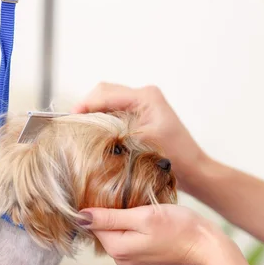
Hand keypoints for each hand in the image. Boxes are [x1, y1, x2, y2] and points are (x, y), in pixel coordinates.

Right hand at [71, 83, 205, 192]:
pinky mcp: (141, 115)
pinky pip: (114, 111)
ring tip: (82, 131)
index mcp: (145, 97)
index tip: (69, 121)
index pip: (104, 93)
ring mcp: (143, 104)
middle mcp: (144, 95)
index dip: (84, 106)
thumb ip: (113, 133)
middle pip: (103, 93)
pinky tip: (96, 135)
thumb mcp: (140, 145)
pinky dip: (103, 121)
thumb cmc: (176, 159)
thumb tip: (86, 132)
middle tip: (73, 127)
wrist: (194, 171)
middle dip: (86, 108)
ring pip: (107, 101)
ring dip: (94, 114)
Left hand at [79, 204, 221, 264]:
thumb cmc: (179, 228)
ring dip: (120, 213)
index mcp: (117, 248)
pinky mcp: (140, 254)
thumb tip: (80, 217)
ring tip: (137, 200)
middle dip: (109, 208)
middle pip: (103, 226)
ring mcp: (130, 257)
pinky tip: (142, 210)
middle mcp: (120, 257)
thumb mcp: (143, 217)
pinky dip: (130, 220)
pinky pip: (126, 233)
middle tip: (127, 191)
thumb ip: (111, 217)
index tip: (112, 187)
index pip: (93, 222)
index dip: (99, 202)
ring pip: (114, 228)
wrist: (206, 245)